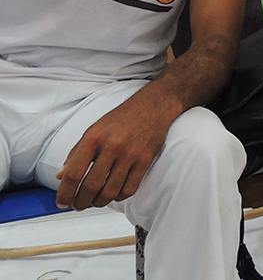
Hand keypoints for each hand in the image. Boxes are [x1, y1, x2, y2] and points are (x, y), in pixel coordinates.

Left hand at [55, 91, 172, 210]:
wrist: (152, 107)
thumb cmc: (121, 119)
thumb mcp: (93, 130)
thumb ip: (76, 153)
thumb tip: (61, 176)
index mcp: (94, 138)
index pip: (73, 173)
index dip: (65, 193)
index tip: (62, 202)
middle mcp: (112, 146)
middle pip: (91, 186)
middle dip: (81, 202)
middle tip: (78, 205)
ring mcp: (130, 154)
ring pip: (110, 191)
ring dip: (99, 202)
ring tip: (94, 201)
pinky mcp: (145, 160)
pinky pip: (129, 189)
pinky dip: (118, 197)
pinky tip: (113, 194)